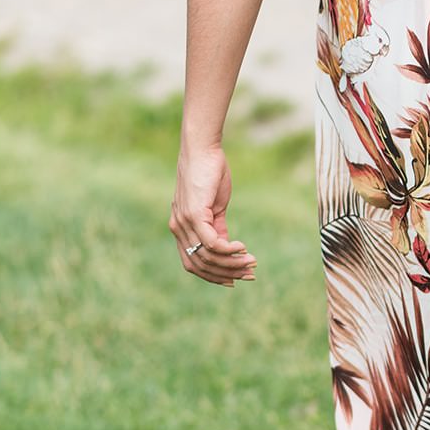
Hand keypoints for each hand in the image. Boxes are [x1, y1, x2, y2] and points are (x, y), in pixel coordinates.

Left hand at [170, 144, 256, 286]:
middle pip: (200, 265)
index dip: (214, 276)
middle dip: (226, 274)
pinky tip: (243, 248)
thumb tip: (226, 248)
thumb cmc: (209, 174)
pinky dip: (229, 250)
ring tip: (251, 262)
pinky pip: (211, 243)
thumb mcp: (213, 206)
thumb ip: (216, 227)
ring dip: (232, 263)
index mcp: (180, 228)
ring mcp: (184, 222)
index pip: (193, 264)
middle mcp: (178, 228)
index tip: (235, 280)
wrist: (202, 150)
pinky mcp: (194, 214)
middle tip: (250, 274)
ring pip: (207, 256)